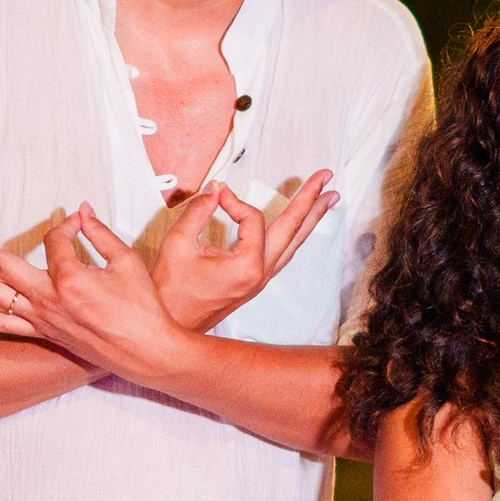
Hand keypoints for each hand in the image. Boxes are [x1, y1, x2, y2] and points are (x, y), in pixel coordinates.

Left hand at [0, 204, 188, 383]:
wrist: (146, 352)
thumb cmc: (143, 307)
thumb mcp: (127, 262)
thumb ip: (100, 234)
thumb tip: (81, 210)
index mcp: (71, 278)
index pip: (55, 240)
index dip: (65, 226)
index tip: (78, 222)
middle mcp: (49, 299)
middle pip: (1, 264)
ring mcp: (43, 319)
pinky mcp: (44, 334)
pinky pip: (6, 327)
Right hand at [151, 173, 337, 333]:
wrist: (171, 324)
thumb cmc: (171, 290)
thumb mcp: (179, 242)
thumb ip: (199, 209)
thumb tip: (216, 189)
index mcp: (247, 266)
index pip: (253, 219)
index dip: (234, 201)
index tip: (217, 195)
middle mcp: (260, 275)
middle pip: (293, 230)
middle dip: (311, 200)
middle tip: (326, 177)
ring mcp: (260, 281)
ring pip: (293, 244)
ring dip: (311, 219)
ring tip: (329, 199)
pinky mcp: (254, 283)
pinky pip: (281, 255)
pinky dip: (294, 236)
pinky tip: (301, 228)